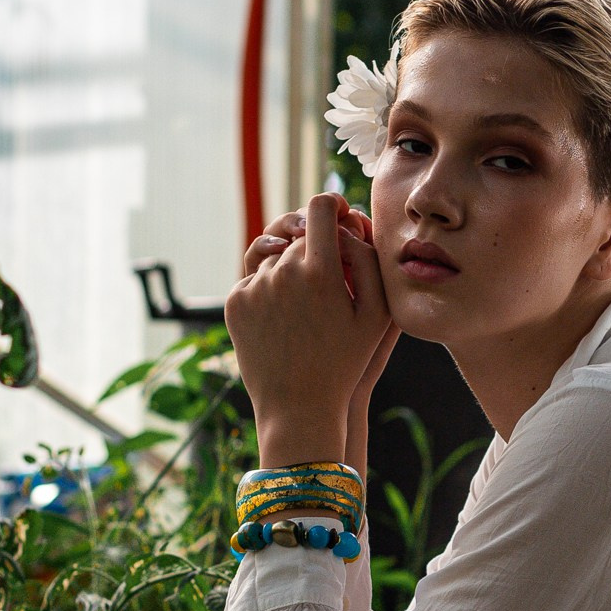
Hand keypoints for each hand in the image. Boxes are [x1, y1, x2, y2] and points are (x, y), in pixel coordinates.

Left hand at [224, 192, 397, 468]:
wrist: (297, 407)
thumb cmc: (346, 362)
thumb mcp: (376, 315)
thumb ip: (367, 260)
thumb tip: (346, 224)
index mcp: (320, 272)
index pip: (319, 208)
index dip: (329, 203)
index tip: (335, 209)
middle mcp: (282, 272)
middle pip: (298, 234)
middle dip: (313, 246)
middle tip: (328, 274)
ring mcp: (254, 286)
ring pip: (274, 254)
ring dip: (289, 266)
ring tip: (306, 301)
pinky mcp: (234, 301)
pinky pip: (254, 276)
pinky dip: (269, 286)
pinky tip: (285, 313)